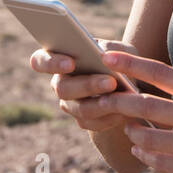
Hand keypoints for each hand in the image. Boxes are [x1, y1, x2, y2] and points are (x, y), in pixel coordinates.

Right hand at [28, 38, 145, 133]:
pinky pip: (91, 123)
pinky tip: (123, 112)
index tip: (70, 63)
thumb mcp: (120, 49)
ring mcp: (69, 104)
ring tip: (121, 97)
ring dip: (101, 103)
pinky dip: (109, 117)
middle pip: (62, 88)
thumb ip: (111, 48)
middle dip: (87, 85)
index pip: (40, 60)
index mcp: (60, 59)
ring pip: (79, 109)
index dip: (50, 63)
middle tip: (110, 82)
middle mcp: (60, 83)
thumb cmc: (121, 61)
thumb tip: (103, 54)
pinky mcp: (83, 121)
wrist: (132, 86)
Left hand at [95, 50, 172, 172]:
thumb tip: (148, 84)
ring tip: (127, 128)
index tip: (108, 56)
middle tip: (103, 99)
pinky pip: (160, 163)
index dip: (131, 64)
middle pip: (147, 106)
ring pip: (148, 138)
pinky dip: (145, 155)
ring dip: (131, 132)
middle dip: (119, 102)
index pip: (161, 72)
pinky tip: (141, 151)